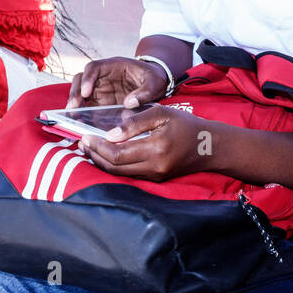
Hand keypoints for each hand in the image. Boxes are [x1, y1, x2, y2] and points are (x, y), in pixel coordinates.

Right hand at [67, 56, 167, 109]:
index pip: (94, 68)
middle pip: (80, 80)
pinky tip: (81, 124)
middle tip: (73, 107)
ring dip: (75, 104)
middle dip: (75, 92)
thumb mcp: (154, 83)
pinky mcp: (100, 102)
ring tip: (73, 116)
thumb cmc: (153, 79)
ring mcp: (100, 89)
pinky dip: (82, 114)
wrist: (155, 84)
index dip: (87, 79)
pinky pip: (88, 107)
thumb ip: (144, 92)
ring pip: (80, 93)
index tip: (86, 92)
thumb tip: (128, 103)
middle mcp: (102, 77)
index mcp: (113, 66)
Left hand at [78, 105, 212, 181]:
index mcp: (156, 149)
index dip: (98, 147)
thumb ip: (136, 122)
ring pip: (120, 173)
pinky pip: (130, 174)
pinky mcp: (157, 178)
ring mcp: (155, 175)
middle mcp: (154, 167)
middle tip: (82, 143)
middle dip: (95, 156)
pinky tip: (107, 154)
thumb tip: (110, 134)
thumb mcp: (162, 114)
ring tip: (90, 149)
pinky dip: (115, 165)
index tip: (85, 136)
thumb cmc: (187, 125)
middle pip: (115, 167)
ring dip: (102, 162)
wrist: (210, 145)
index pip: (117, 153)